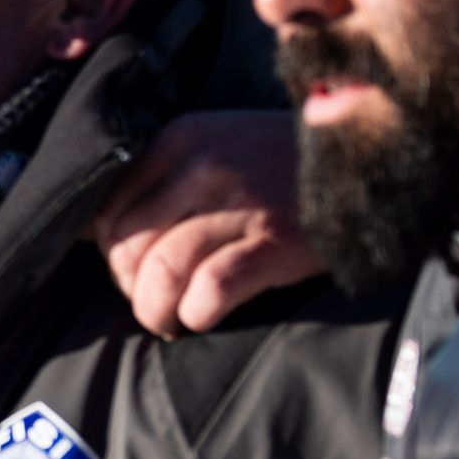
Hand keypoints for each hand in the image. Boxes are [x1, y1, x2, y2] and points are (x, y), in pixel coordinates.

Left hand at [93, 110, 321, 336]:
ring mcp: (241, 206)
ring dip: (156, 310)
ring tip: (171, 318)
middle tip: (153, 300)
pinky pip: (210, 290)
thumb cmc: (277, 162)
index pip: (108, 210)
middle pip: (128, 245)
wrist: (365, 156)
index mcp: (178, 140)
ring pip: (161, 271)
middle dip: (131, 287)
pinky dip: (196, 314)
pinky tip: (202, 315)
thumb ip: (158, 180)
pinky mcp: (276, 245)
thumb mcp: (212, 146)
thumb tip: (94, 231)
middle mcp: (202, 167)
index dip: (110, 253)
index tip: (132, 271)